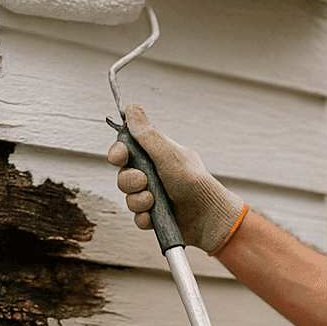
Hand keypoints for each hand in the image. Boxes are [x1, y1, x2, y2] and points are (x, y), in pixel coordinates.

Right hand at [106, 104, 247, 253]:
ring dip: (139, 200)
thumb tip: (132, 108)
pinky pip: (136, 216)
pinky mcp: (153, 215)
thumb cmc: (194, 183)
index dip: (118, 152)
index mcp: (156, 155)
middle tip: (144, 181)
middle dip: (130, 180)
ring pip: (128, 197)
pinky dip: (144, 217)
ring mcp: (152, 195)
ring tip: (154, 201)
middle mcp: (152, 174)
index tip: (120, 156)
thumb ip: (148, 134)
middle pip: (123, 175)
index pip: (126, 149)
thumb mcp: (169, 154)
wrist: (208, 217)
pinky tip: (154, 216)